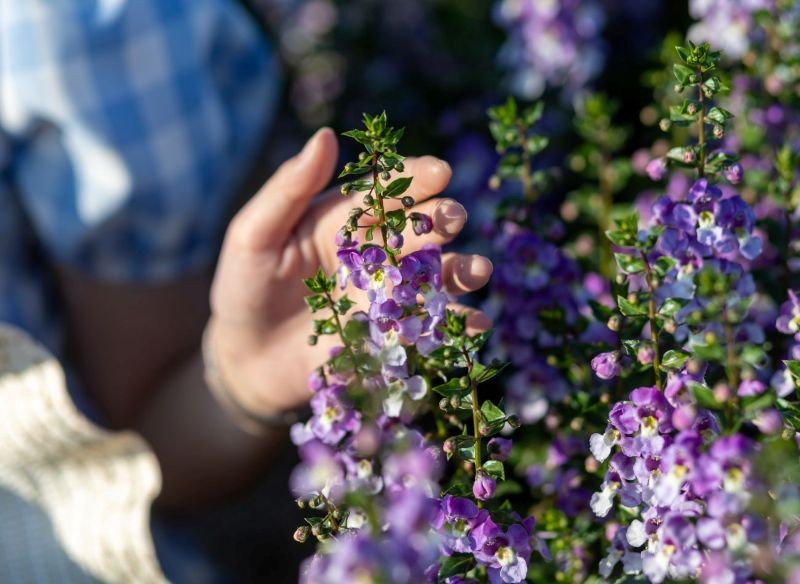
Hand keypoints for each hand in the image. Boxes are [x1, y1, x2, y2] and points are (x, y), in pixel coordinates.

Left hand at [208, 128, 492, 415]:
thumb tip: (326, 136)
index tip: (438, 171)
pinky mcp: (390, 336)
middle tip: (453, 218)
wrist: (244, 356)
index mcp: (345, 218)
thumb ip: (288, 188)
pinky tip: (475, 325)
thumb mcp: (253, 234)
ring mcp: (385, 295)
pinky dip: (455, 327)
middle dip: (439, 221)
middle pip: (416, 231)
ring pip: (433, 277)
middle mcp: (373, 252)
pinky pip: (428, 329)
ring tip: (480, 270)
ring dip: (461, 272)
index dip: (414, 178)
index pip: (385, 190)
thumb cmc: (244, 285)